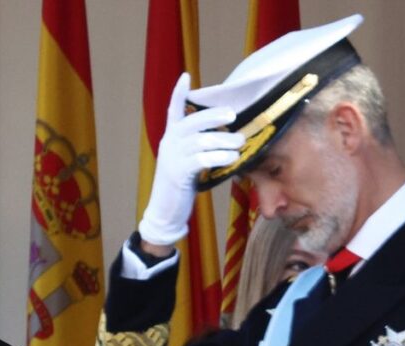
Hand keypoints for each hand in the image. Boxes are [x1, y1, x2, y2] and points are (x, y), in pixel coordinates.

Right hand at [138, 72, 244, 245]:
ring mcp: (173, 158)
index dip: (179, 93)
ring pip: (202, 141)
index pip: (173, 110)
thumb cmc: (180, 186)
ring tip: (240, 143)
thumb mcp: (186, 161)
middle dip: (214, 115)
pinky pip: (202, 159)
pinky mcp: (179, 173)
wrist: (164, 211)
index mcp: (170, 137)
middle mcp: (169, 143)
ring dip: (225, 140)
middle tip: (232, 115)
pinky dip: (220, 157)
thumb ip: (198, 146)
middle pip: (193, 122)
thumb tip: (225, 134)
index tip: (185, 76)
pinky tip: (233, 158)